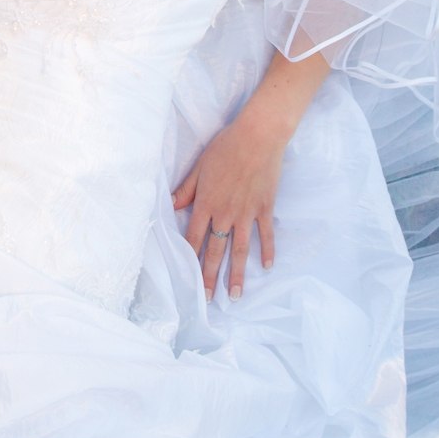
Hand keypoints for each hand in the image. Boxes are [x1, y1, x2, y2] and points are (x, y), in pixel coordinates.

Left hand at [172, 112, 284, 300]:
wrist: (258, 137)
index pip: (194, 237)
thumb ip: (186, 189)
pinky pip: (265, 235)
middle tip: (208, 300)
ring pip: (240, 250)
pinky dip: (267, 251)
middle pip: (216, 250)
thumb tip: (171, 206)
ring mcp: (246, 214)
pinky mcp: (264, 209)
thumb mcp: (200, 166)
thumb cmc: (225, 147)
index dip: (190, 259)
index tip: (186, 278)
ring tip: (235, 296)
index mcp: (206, 203)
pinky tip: (267, 267)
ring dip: (237, 274)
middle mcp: (225, 214)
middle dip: (210, 276)